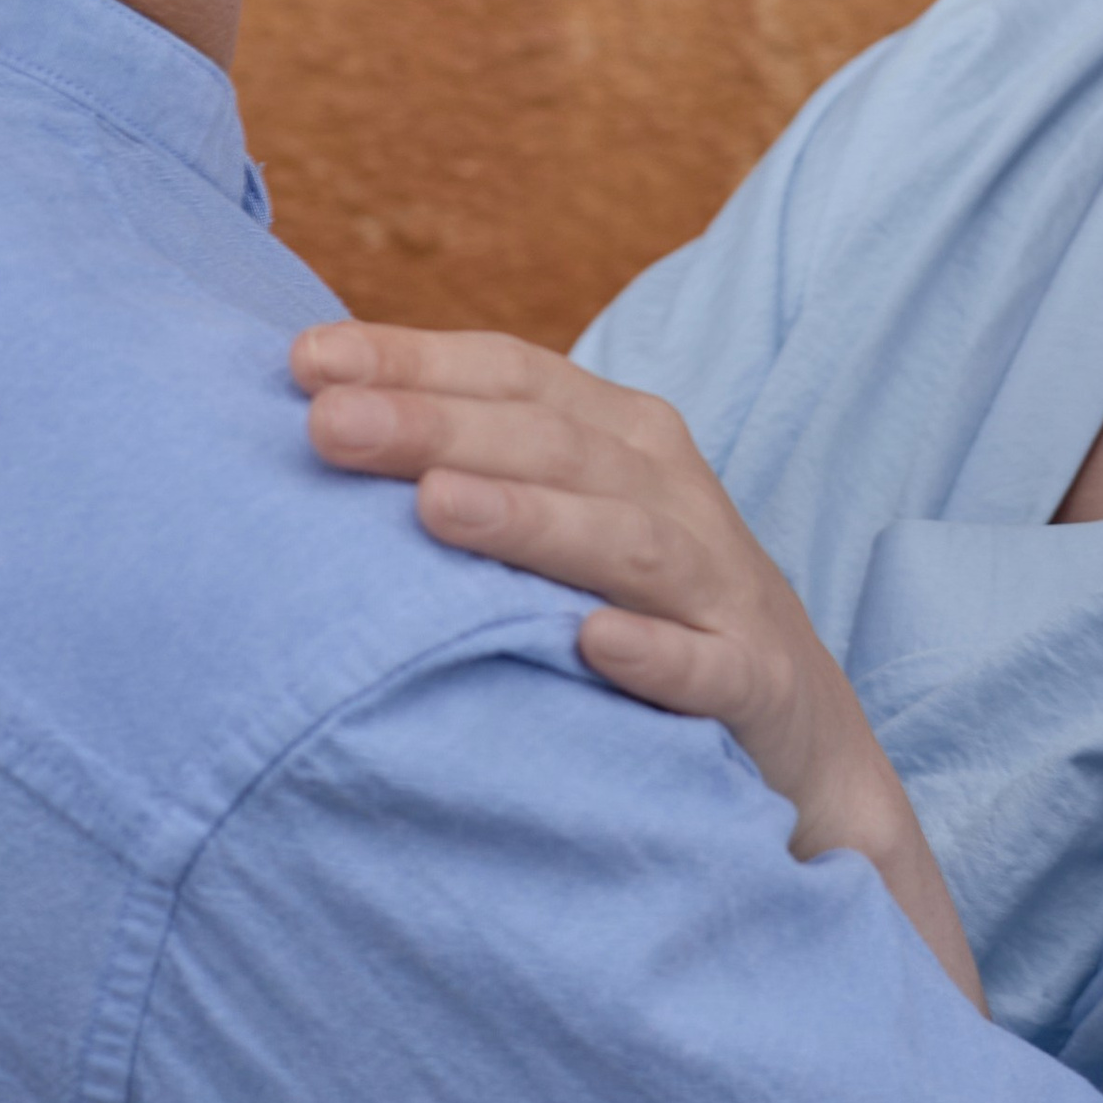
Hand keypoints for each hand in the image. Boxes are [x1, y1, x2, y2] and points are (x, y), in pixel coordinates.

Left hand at [289, 327, 983, 1004]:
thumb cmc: (646, 616)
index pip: (514, 376)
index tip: (301, 362)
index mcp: (625, 442)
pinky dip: (657, 655)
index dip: (414, 360)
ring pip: (627, 542)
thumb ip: (474, 472)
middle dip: (440, 429)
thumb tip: (317, 420)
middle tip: (331, 426)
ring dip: (533, 520)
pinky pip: (708, 669)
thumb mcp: (572, 525)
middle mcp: (674, 498)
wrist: (801, 742)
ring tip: (435, 508)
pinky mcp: (757, 685)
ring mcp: (722, 591)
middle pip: (556, 446)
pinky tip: (592, 643)